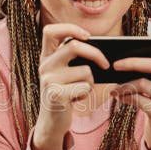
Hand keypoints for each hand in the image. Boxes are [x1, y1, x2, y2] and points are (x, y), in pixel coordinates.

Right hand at [32, 23, 109, 149]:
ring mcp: (48, 80)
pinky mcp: (55, 94)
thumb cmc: (65, 93)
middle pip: (74, 45)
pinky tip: (75, 99)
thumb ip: (75, 59)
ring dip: (90, 82)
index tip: (87, 36)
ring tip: (79, 90)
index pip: (50, 31)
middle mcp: (44, 65)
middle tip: (106, 64)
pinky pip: (84, 87)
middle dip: (96, 54)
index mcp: (46, 57)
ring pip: (85, 70)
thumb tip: (103, 51)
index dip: (69, 28)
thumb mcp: (65, 73)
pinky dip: (86, 94)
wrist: (52, 122)